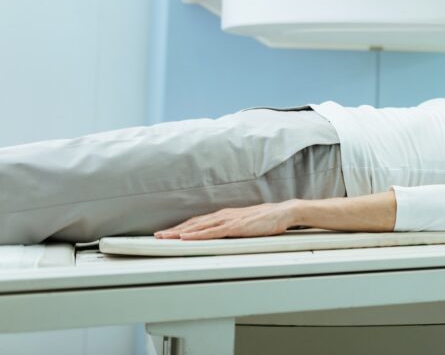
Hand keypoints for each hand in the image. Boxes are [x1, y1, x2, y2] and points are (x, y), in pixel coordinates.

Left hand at [155, 201, 297, 240]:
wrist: (283, 212)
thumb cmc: (268, 220)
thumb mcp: (246, 225)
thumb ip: (233, 229)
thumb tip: (223, 236)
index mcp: (225, 215)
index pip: (198, 222)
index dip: (182, 227)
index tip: (168, 232)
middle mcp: (223, 215)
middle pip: (193, 223)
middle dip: (174, 229)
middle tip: (157, 236)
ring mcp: (228, 220)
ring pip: (198, 227)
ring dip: (179, 231)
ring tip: (164, 237)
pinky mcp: (235, 227)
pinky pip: (211, 232)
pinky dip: (196, 234)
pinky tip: (185, 237)